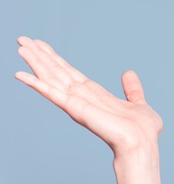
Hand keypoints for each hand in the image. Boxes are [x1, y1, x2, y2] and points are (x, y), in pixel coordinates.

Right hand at [15, 36, 162, 153]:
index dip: (55, 58)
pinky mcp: (75, 109)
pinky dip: (36, 84)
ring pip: (51, 78)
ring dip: (35, 62)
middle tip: (22, 39)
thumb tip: (128, 73)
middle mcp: (82, 97)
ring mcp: (77, 103)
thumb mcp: (137, 103)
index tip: (42, 45)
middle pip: (56, 72)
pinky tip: (21, 74)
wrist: (142, 143)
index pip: (70, 72)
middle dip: (40, 56)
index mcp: (95, 94)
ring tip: (20, 46)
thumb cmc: (142, 131)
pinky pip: (52, 94)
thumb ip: (131, 89)